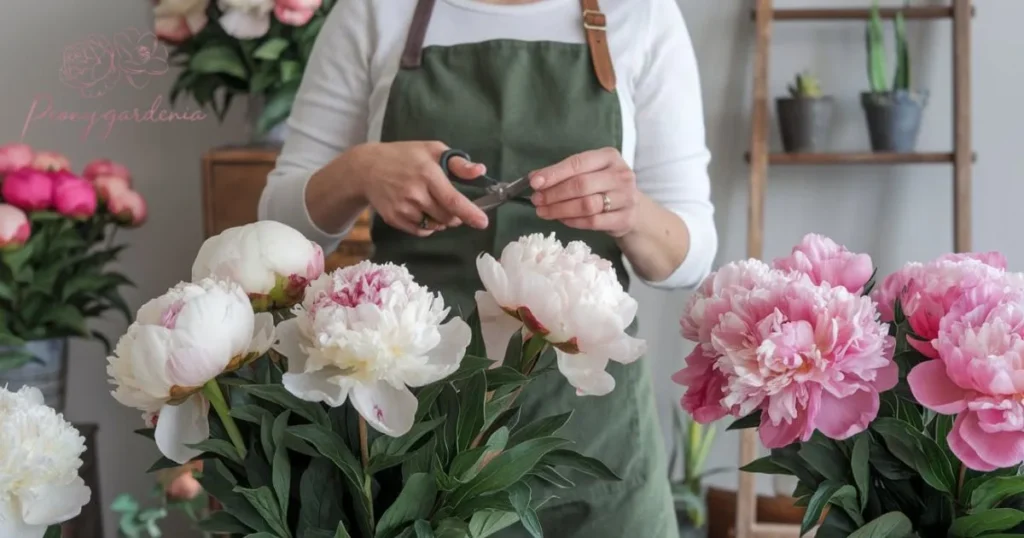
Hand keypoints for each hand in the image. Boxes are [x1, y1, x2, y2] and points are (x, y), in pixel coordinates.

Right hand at [342, 141, 488, 235]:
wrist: (366, 168)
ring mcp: (403, 208)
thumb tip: (480, 171)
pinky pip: (421, 231)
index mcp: (428, 174)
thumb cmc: (404, 156)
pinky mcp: (394, 219)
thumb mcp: (432, 150)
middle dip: (456, 216)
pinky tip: (421, 211)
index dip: (469, 213)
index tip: (483, 222)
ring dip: (442, 221)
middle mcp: (415, 193)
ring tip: (433, 204)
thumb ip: (458, 163)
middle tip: (452, 205)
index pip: (452, 200)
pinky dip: (428, 226)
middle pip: (447, 217)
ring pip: (435, 226)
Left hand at [529, 147, 638, 237]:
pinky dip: (573, 221)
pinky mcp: (625, 218)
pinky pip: (593, 222)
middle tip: (537, 200)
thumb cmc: (603, 186)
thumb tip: (534, 178)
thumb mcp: (588, 172)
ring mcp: (626, 197)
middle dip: (554, 194)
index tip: (535, 183)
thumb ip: (563, 173)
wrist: (632, 208)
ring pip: (587, 205)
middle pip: (581, 185)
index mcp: (609, 157)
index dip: (554, 174)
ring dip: (560, 210)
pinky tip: (561, 220)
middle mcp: (621, 175)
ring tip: (544, 212)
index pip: (578, 163)